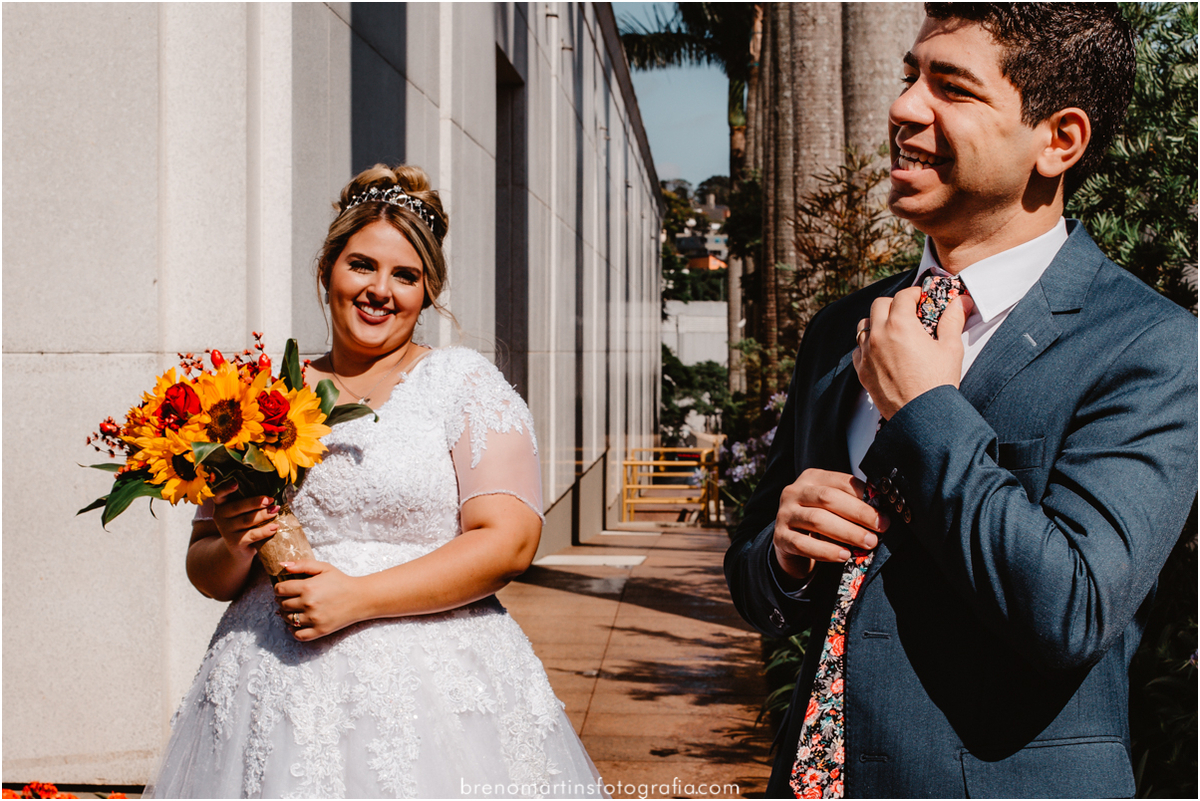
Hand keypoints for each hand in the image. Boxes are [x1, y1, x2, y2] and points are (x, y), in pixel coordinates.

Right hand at [210, 484, 278, 562]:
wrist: (238, 549)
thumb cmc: (243, 524)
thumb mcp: (242, 511)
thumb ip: (249, 501)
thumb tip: (270, 493)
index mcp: (221, 504)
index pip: (219, 494)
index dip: (226, 488)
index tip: (236, 482)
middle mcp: (220, 516)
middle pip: (238, 507)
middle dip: (255, 502)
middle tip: (270, 499)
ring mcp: (226, 530)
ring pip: (247, 520)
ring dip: (263, 514)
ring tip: (276, 510)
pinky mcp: (235, 543)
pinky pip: (252, 535)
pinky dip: (265, 530)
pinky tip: (275, 527)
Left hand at [274, 560, 363, 640]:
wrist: (360, 598)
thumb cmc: (341, 581)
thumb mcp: (324, 567)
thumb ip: (303, 564)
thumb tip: (282, 566)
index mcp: (308, 587)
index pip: (280, 589)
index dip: (279, 588)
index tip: (284, 588)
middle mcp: (308, 604)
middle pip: (282, 604)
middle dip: (282, 600)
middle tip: (289, 598)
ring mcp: (314, 619)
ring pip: (288, 619)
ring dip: (286, 614)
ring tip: (293, 609)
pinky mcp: (319, 630)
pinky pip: (298, 635)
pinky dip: (294, 631)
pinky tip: (296, 624)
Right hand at [773, 469, 889, 582]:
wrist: (791, 542)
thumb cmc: (821, 521)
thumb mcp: (834, 507)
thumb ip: (852, 504)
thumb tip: (883, 513)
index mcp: (812, 478)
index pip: (841, 481)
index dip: (864, 496)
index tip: (885, 512)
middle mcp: (794, 492)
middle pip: (828, 498)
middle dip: (859, 513)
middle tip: (881, 528)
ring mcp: (784, 514)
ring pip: (817, 520)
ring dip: (847, 532)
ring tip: (868, 543)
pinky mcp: (780, 537)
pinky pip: (803, 544)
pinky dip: (826, 551)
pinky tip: (844, 555)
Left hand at [852, 286, 973, 419]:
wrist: (921, 416)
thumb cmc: (938, 383)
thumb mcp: (951, 348)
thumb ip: (953, 320)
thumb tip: (961, 301)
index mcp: (900, 325)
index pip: (902, 296)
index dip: (914, 294)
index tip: (921, 298)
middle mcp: (878, 336)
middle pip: (879, 305)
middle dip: (894, 304)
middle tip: (909, 312)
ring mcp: (867, 354)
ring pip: (864, 325)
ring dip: (877, 321)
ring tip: (894, 329)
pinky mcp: (862, 371)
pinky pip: (858, 349)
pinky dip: (868, 345)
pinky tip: (883, 351)